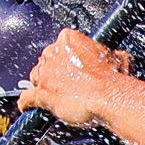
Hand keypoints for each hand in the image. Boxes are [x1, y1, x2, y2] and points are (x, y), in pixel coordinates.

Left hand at [16, 29, 138, 129]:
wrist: (108, 96)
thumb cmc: (112, 78)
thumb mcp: (118, 57)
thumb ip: (111, 54)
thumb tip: (117, 56)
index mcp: (68, 39)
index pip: (59, 46)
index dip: (65, 58)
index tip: (72, 66)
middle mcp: (53, 53)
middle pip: (45, 61)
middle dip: (53, 71)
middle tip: (67, 82)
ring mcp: (45, 74)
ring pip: (35, 77)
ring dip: (42, 85)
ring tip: (53, 95)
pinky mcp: (41, 93)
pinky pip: (27, 97)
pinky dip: (26, 102)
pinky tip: (26, 106)